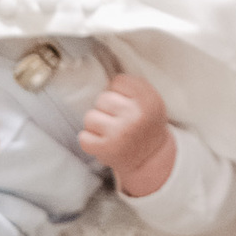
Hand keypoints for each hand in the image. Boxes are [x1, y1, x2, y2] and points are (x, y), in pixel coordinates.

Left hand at [79, 72, 175, 196]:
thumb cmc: (146, 124)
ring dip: (97, 124)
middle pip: (102, 98)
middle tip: (119, 120)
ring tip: (110, 131)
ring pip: (90, 116)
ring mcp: (120, 133)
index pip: (118, 82)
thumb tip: (101, 77)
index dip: (120, 92)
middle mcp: (135, 116)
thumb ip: (133, 85)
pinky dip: (90, 140)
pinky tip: (103, 142)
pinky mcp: (106, 149)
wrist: (151, 158)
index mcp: (148, 100)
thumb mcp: (151, 100)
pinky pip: (83, 137)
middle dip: (107, 108)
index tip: (127, 103)